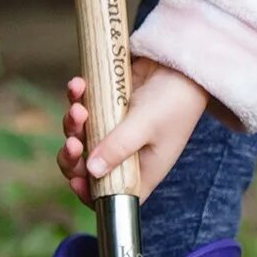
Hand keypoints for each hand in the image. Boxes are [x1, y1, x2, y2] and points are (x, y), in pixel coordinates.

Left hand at [55, 60, 210, 204]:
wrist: (183, 63)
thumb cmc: (175, 99)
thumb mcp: (147, 125)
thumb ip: (119, 147)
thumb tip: (91, 171)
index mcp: (142, 169)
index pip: (112, 194)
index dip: (89, 193)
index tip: (76, 180)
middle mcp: (126, 153)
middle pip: (87, 167)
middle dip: (73, 156)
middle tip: (73, 143)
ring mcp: (114, 128)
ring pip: (81, 135)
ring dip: (73, 124)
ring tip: (79, 108)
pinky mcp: (107, 104)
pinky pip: (83, 106)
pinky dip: (76, 97)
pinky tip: (79, 84)